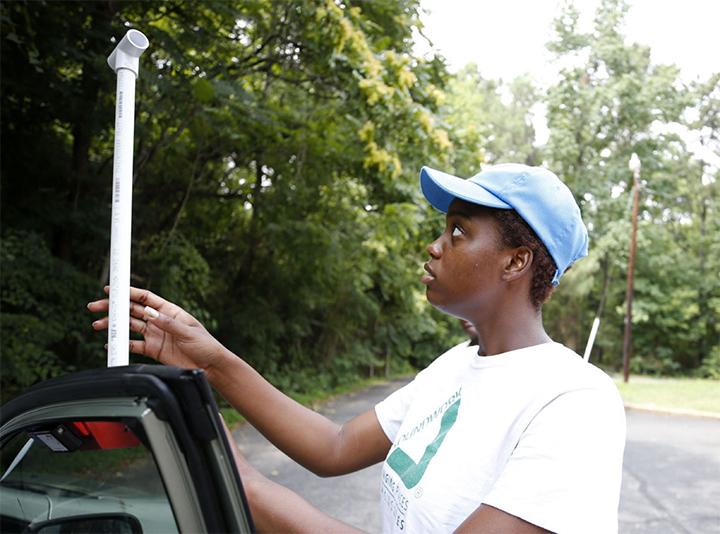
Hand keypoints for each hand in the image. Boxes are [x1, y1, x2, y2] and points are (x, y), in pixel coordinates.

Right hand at [88, 286, 227, 372]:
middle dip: (114, 307)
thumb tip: (150, 313)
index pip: (145, 298)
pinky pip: (133, 345)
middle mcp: (159, 321)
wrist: (210, 366)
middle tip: (96, 306)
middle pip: (132, 310)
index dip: (128, 292)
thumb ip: (168, 324)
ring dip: (114, 324)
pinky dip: (121, 343)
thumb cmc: (206, 345)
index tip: (112, 289)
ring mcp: (155, 335)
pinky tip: (110, 342)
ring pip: (129, 326)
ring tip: (97, 324)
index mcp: (169, 311)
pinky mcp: (153, 349)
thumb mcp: (189, 332)